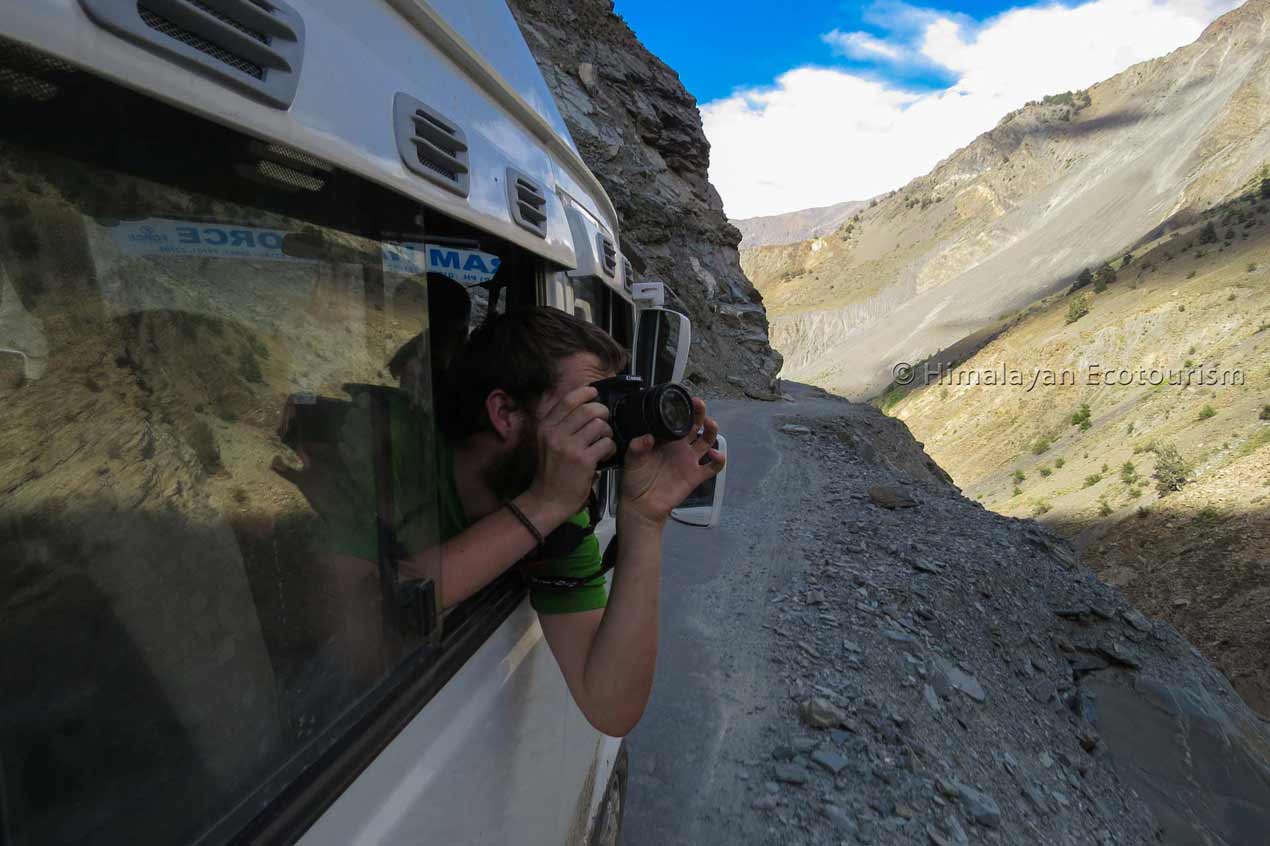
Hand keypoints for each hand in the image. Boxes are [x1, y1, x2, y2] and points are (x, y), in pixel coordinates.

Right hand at [523, 385, 615, 525]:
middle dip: (602, 412)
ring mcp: (569, 447)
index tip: (594, 392)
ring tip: (604, 441)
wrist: (548, 499)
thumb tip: (583, 404)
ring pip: (599, 425)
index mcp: (546, 427)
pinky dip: (611, 447)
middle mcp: (555, 434)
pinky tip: (606, 454)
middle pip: (587, 409)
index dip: (584, 393)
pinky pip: (606, 443)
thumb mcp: (547, 442)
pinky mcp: (583, 460)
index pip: (567, 401)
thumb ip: (560, 424)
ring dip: (607, 432)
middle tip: (604, 421)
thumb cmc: (551, 472)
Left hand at [619, 397, 723, 526]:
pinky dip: (719, 459)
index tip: (684, 400)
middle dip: (700, 413)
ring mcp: (689, 460)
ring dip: (712, 430)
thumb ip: (637, 447)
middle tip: (699, 405)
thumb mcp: (631, 460)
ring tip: (710, 425)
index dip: (683, 409)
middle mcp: (680, 446)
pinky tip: (715, 454)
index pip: (677, 419)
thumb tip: (647, 437)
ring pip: (708, 440)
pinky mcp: (696, 476)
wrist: (641, 505)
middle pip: (696, 425)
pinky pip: (714, 467)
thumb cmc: (635, 480)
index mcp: (665, 439)